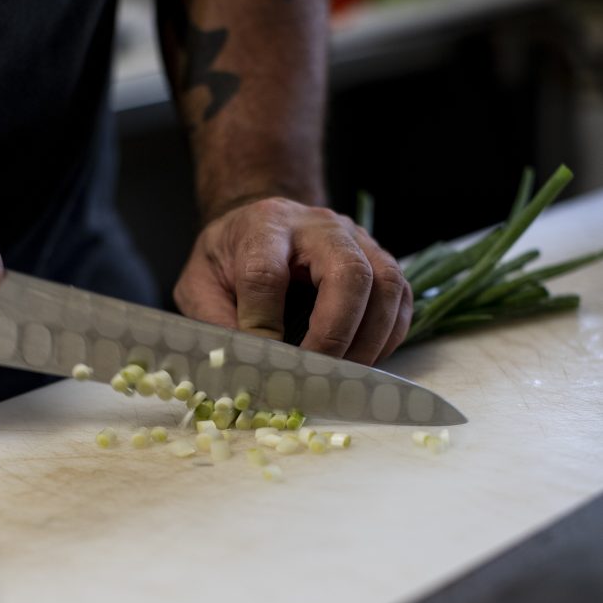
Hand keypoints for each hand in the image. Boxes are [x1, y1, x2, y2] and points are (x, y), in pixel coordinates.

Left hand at [173, 197, 412, 364]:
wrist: (264, 226)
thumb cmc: (231, 259)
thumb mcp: (201, 286)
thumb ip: (215, 324)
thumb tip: (241, 370)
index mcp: (265, 227)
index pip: (266, 275)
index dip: (263, 326)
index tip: (261, 365)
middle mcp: (319, 226)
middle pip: (348, 273)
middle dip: (335, 334)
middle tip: (315, 375)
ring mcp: (359, 240)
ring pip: (386, 285)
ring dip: (368, 341)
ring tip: (340, 376)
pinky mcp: (382, 261)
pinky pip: (401, 300)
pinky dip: (387, 338)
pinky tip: (361, 361)